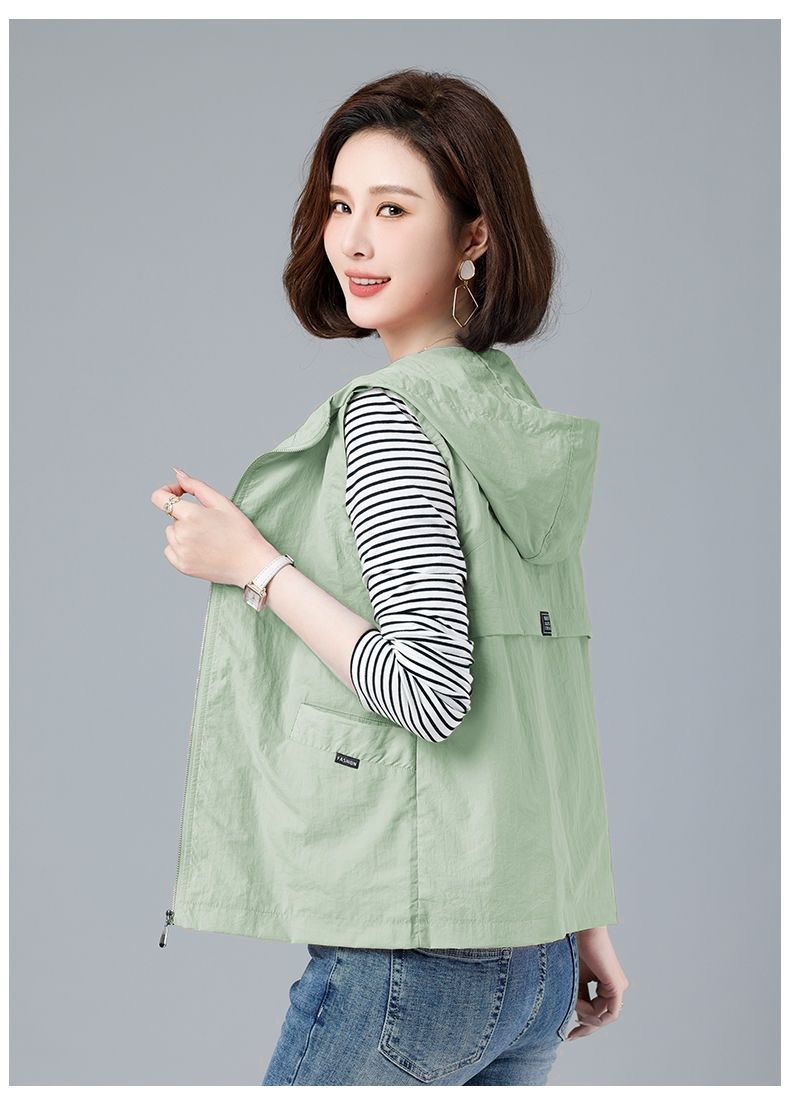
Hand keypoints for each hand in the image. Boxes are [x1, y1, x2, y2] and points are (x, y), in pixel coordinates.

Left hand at [150, 467, 276, 587]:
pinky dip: (181, 547)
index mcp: (191, 515)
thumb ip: (196, 485)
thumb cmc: (241, 532)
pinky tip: (201, 549)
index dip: (167, 491)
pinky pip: (170, 550)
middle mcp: (181, 534)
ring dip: (183, 532)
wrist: (252, 564)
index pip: (159, 498)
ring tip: (208, 539)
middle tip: (210, 525)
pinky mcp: (182, 566)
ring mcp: (180, 552)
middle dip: (186, 516)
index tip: (180, 494)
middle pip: (172, 517)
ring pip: (171, 533)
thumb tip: (177, 474)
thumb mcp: (222, 502)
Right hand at [565, 926, 628, 1039]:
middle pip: (601, 1017)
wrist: (579, 929)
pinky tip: (581, 1013)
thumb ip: (576, 997)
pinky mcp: (617, 986)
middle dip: (585, 1028)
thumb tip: (575, 1017)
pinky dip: (595, 1016)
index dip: (583, 1025)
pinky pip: (610, 1013)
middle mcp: (615, 986)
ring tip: (572, 1005)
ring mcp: (618, 987)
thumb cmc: (572, 948)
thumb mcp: (573, 979)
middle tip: (570, 1037)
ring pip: (602, 1015)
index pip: (596, 1011)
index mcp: (605, 983)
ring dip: (584, 1015)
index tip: (567, 1033)